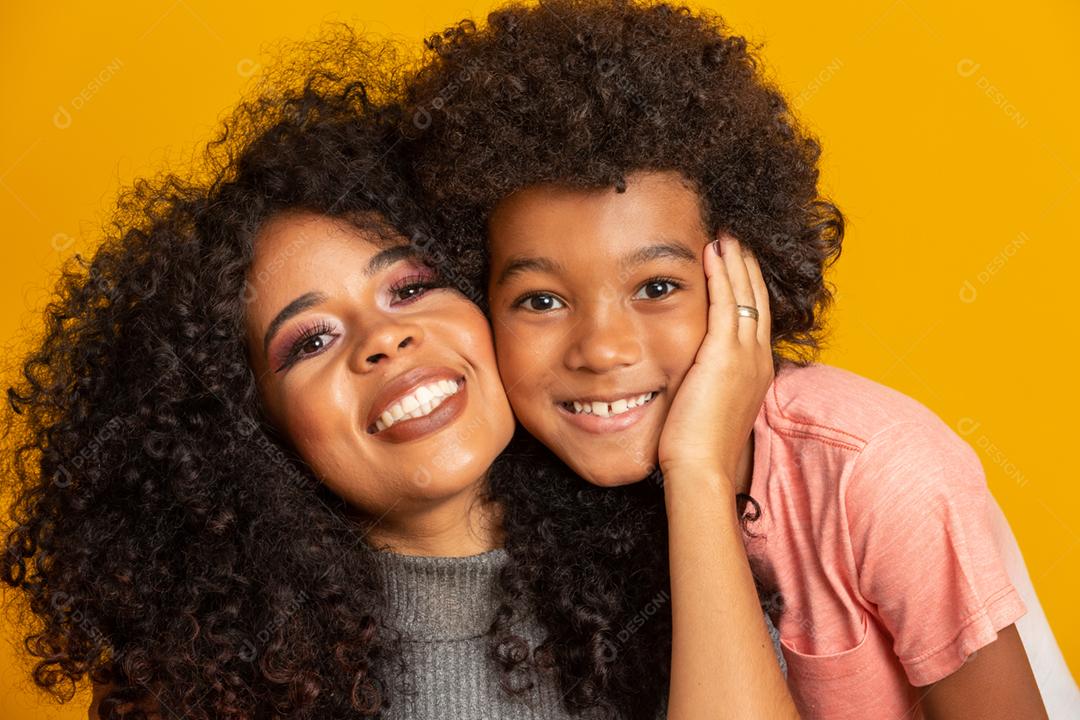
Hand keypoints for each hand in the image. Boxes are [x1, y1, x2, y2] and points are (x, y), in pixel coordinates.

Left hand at [657, 233, 773, 486]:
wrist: (701, 471)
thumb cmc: (698, 451)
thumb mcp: (709, 409)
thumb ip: (707, 386)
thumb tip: (691, 380)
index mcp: (756, 372)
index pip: (756, 318)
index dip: (747, 288)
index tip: (735, 264)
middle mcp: (758, 359)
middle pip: (758, 298)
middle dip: (746, 266)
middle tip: (735, 238)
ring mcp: (746, 355)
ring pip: (746, 294)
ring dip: (735, 261)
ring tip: (725, 234)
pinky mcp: (725, 355)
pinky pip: (727, 302)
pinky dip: (722, 274)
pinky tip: (712, 252)